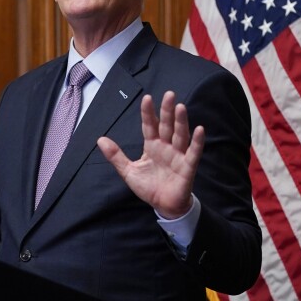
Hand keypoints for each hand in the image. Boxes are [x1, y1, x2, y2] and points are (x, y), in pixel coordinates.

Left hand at [96, 91, 203, 218]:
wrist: (163, 206)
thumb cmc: (149, 186)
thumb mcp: (129, 171)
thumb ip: (116, 156)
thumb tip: (100, 139)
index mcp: (152, 146)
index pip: (150, 126)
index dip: (148, 113)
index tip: (147, 98)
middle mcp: (166, 147)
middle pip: (167, 126)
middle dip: (167, 111)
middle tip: (169, 94)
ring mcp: (178, 156)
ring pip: (180, 135)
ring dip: (181, 122)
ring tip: (181, 107)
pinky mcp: (188, 167)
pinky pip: (193, 153)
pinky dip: (197, 142)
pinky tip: (199, 130)